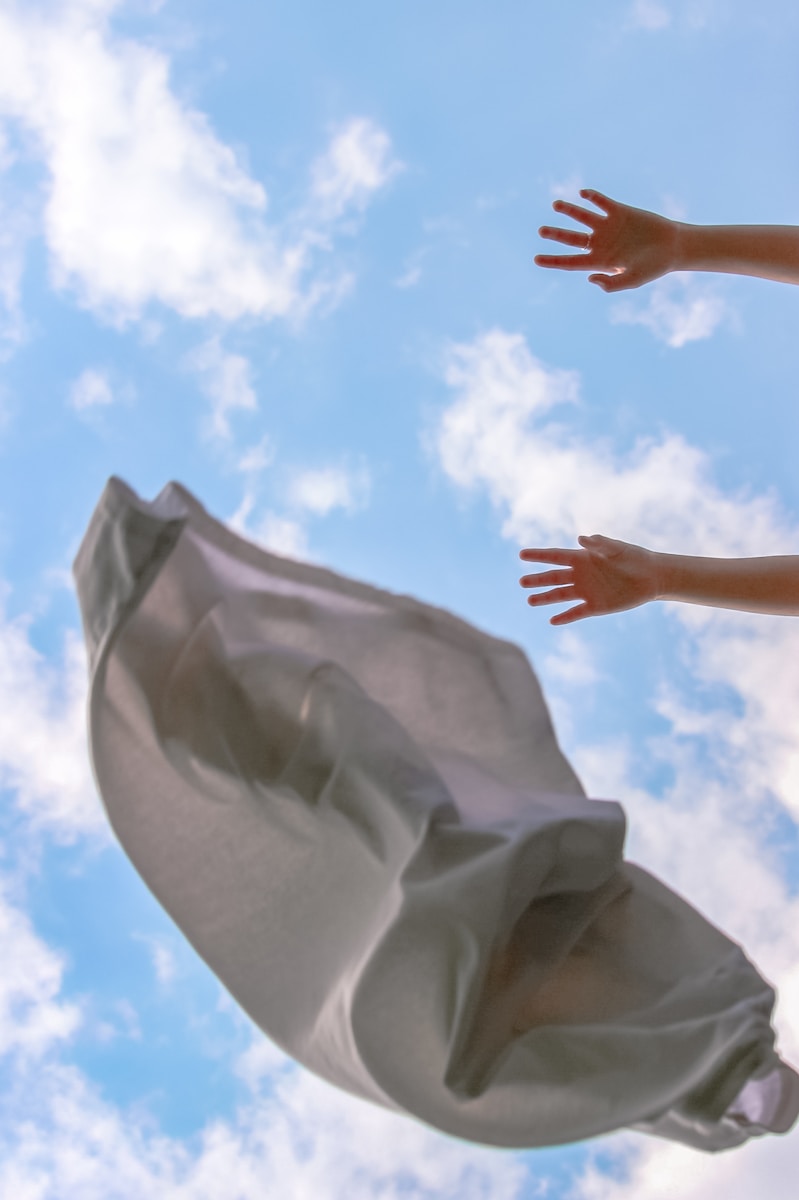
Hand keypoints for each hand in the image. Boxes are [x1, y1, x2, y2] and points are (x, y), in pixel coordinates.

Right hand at [519, 534, 658, 624]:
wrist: (651, 577)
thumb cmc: (634, 558)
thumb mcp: (617, 548)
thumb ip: (599, 544)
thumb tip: (581, 539)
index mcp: (583, 558)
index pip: (556, 556)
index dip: (538, 555)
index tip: (521, 554)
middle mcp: (580, 575)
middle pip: (554, 577)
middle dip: (538, 579)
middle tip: (522, 582)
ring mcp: (586, 591)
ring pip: (560, 595)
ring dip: (545, 598)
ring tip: (530, 600)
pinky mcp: (595, 606)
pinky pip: (576, 612)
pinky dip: (565, 617)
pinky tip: (552, 621)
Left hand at [535, 189, 680, 292]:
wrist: (672, 248)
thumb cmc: (652, 268)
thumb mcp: (632, 281)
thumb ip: (611, 283)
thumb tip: (590, 278)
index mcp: (599, 261)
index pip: (570, 262)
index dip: (553, 261)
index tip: (536, 259)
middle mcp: (600, 242)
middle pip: (571, 238)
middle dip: (555, 234)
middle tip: (541, 231)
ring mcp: (608, 226)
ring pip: (583, 217)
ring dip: (569, 210)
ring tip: (556, 205)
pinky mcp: (620, 211)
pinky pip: (602, 202)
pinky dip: (593, 197)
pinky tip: (583, 193)